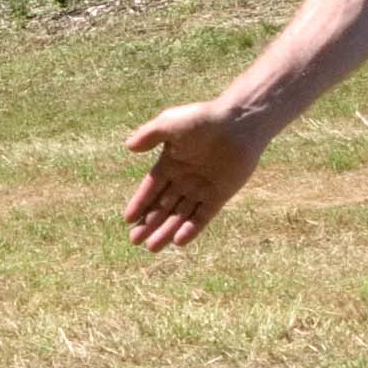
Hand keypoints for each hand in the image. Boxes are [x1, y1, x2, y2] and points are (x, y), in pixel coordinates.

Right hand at [124, 102, 266, 251]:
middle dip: (149, 223)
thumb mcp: (170, 122)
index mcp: (170, 163)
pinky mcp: (219, 195)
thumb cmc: (204, 119)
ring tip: (152, 248)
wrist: (240, 123)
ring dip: (166, 231)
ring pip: (180, 215)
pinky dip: (191, 229)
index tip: (128, 219)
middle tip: (135, 240)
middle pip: (163, 206)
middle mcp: (184, 179)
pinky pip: (203, 216)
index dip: (139, 204)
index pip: (150, 188)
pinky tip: (178, 241)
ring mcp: (202, 189)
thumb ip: (149, 135)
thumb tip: (128, 147)